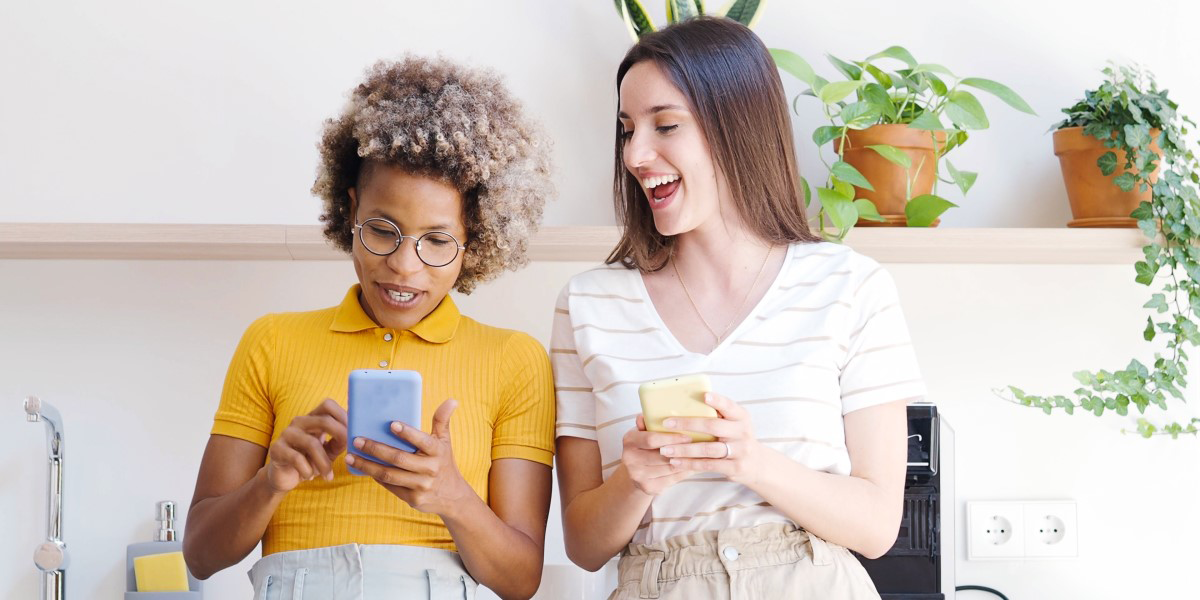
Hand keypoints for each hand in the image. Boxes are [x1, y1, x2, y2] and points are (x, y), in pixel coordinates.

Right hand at [265, 398, 347, 492]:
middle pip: (324, 420)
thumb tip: (354, 434)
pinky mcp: (277, 449)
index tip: (352, 433)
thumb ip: (340, 441)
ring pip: (312, 444)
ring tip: (328, 476)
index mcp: (312, 418)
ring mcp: (287, 434)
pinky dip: (307, 470)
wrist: (284, 476)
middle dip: (340, 437)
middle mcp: (299, 422)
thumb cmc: (309, 461)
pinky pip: (297, 458)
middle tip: (348, 455)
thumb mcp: (329, 451)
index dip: (343, 416)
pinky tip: (309, 476)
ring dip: (324, 463)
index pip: (328, 405)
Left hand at [346, 398, 471, 515]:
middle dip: (375, 449)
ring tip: (350, 457)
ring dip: (367, 466)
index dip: (407, 433)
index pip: (422, 441)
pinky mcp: (413, 499)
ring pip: (389, 475)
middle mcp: (431, 469)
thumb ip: (442, 420)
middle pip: (398, 458)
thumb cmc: (443, 462)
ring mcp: (421, 486)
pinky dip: (375, 477)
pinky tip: (362, 468)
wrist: (452, 497)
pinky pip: (390, 486)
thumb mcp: (445, 442)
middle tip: (357, 440)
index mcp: (438, 451)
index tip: (391, 424)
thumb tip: (452, 400)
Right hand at [621, 415, 693, 495]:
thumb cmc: (645, 446)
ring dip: (688, 462)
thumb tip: (648, 413)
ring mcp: (638, 475)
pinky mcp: (648, 488)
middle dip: (683, 450)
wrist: (635, 472)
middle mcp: (630, 459)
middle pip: (663, 455)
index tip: (688, 436)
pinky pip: (672, 479)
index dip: (672, 438)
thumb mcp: (643, 431)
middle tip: (701, 446)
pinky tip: (696, 466)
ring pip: (670, 468)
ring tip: (703, 455)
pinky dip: (686, 472)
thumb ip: (647, 422)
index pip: (652, 439)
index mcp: (629, 441)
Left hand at [657, 393, 763, 485]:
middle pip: (713, 426)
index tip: (704, 396)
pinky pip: (708, 465)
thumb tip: (685, 404)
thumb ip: (718, 415)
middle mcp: (742, 432)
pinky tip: (675, 462)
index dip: (718, 401)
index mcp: (741, 417)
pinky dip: (690, 464)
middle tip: (667, 423)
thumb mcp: (734, 423)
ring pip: (708, 449)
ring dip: (684, 449)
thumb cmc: (737, 438)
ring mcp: (740, 451)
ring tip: (665, 449)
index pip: (729, 406)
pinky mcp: (735, 467)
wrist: (757, 464)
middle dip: (687, 424)